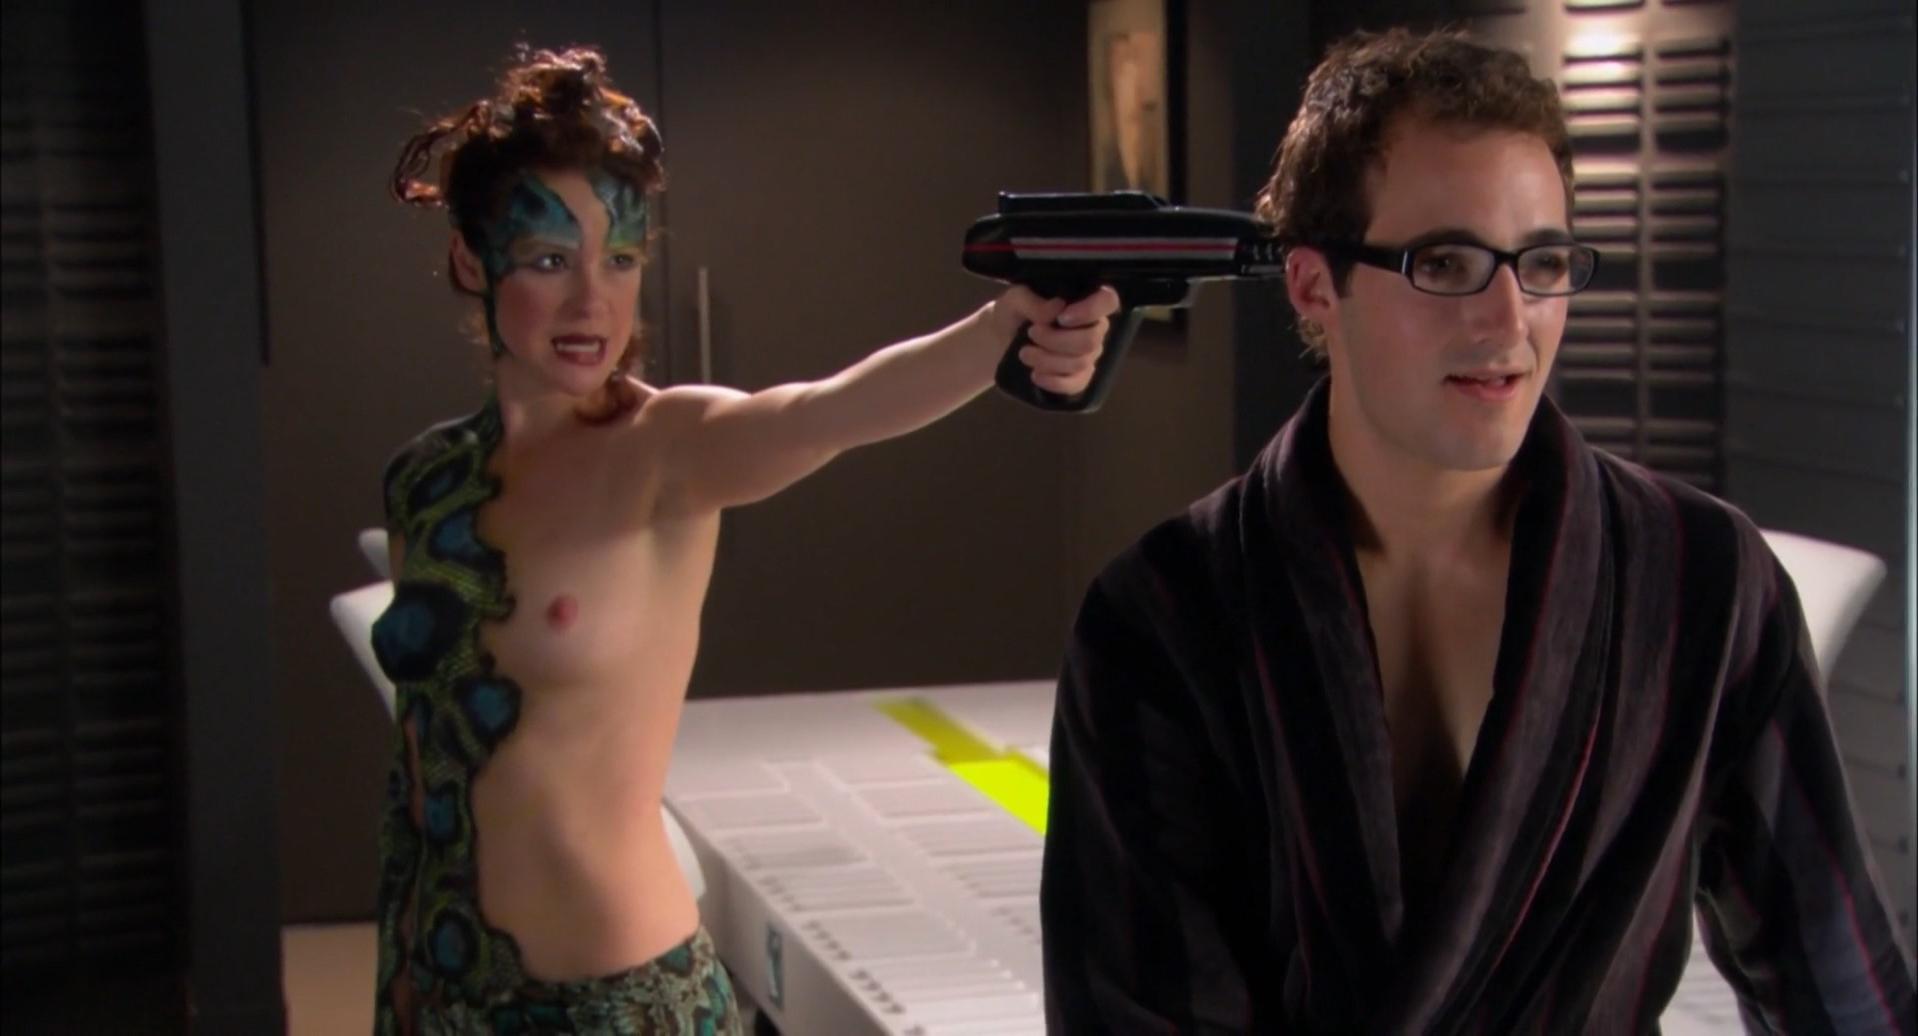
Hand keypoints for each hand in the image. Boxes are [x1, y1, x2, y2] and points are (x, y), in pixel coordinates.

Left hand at [988, 285, 1119, 396]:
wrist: (1001, 338)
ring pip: (1080, 363)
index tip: (1061, 318)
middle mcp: (1093, 327)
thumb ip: (1034, 301)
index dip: (1090, 311)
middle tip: (1031, 333)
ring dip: (1048, 360)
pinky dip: (1054, 381)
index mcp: (1084, 300)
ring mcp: (1088, 354)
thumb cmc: (1014, 312)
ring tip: (1024, 353)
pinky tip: (1036, 375)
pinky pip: (1076, 384)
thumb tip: (1058, 307)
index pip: (1108, 301)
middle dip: (1056, 340)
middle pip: (1091, 340)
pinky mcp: (1078, 377)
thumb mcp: (1015, 299)